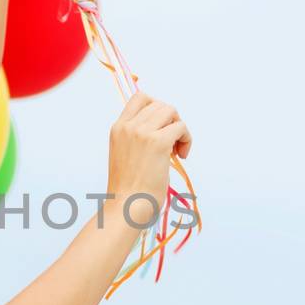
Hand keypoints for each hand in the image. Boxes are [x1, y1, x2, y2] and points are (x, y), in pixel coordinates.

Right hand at [106, 91, 192, 226]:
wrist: (126, 206)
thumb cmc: (128, 189)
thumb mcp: (125, 155)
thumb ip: (136, 139)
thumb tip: (163, 129)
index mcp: (118, 128)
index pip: (140, 98)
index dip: (156, 107)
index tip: (162, 126)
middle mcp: (128, 126)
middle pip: (160, 104)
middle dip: (171, 120)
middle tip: (173, 143)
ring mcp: (142, 133)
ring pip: (171, 111)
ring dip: (179, 128)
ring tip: (177, 150)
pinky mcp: (158, 143)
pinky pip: (181, 127)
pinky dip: (187, 139)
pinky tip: (181, 156)